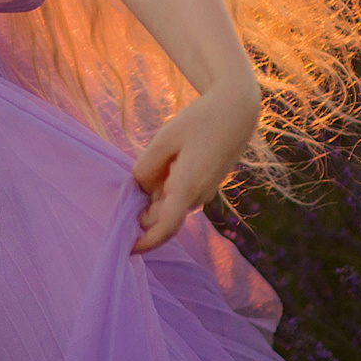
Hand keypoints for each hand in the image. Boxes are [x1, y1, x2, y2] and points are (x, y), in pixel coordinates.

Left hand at [127, 81, 259, 254]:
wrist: (237, 110)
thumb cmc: (200, 120)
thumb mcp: (164, 139)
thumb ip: (146, 167)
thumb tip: (141, 189)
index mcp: (188, 187)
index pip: (165, 227)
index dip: (146, 242)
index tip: (127, 249)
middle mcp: (199, 196)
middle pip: (162, 217)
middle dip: (142, 213)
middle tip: (123, 190)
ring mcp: (205, 192)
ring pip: (170, 205)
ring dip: (153, 198)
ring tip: (147, 167)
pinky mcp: (207, 184)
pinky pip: (180, 194)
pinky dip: (165, 189)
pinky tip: (163, 163)